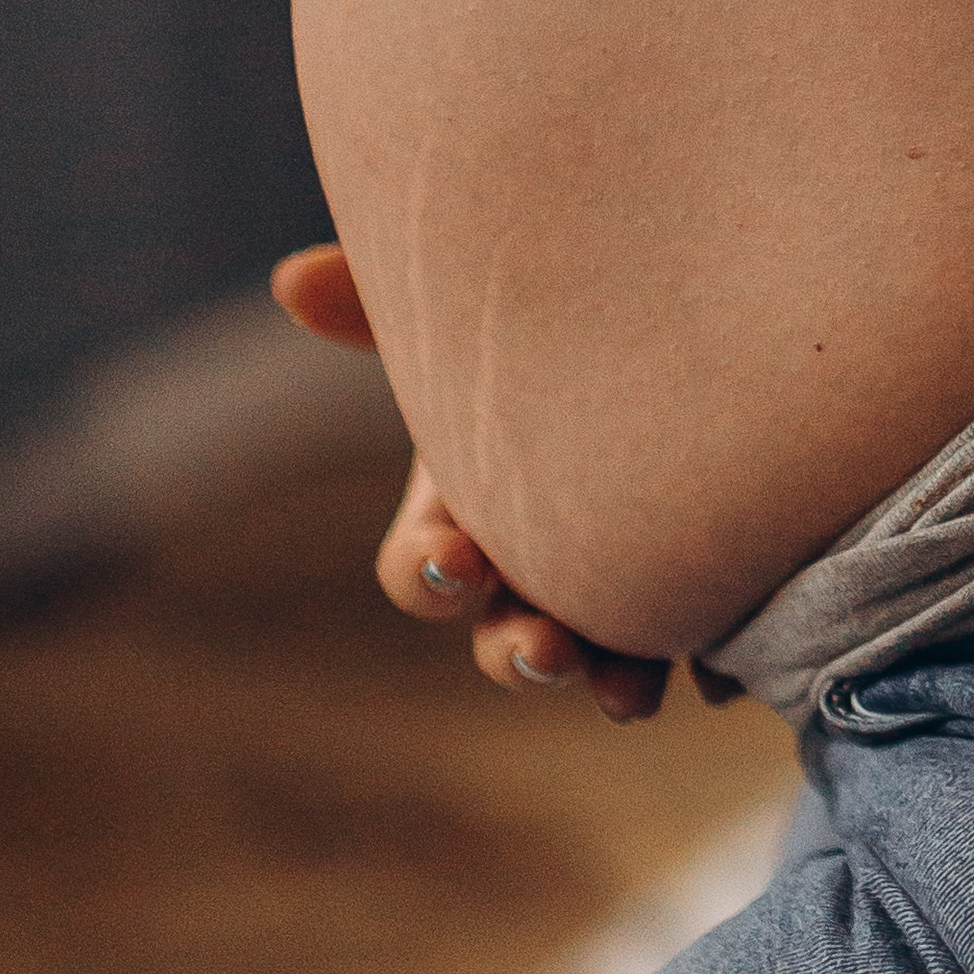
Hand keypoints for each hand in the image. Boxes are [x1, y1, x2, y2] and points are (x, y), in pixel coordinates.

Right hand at [269, 244, 670, 723]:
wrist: (669, 339)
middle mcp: (526, 566)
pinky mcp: (676, 599)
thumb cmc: (541, 329)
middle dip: (514, 652)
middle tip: (543, 646)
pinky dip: (662, 676)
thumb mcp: (467, 320)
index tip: (455, 556)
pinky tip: (679, 678)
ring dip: (594, 678)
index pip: (421, 567)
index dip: (427, 572)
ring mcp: (598, 592)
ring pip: (581, 660)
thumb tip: (293, 282)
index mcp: (465, 508)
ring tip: (618, 690)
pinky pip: (663, 661)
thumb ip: (383, 302)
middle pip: (502, 637)